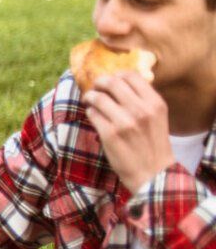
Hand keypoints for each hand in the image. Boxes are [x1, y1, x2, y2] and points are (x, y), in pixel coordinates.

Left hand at [83, 69, 172, 192]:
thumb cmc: (153, 144)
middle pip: (111, 82)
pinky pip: (92, 113)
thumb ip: (143, 100)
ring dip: (90, 97)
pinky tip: (94, 117)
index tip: (111, 82)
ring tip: (90, 101)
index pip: (131, 75)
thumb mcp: (157, 117)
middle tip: (95, 88)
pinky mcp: (109, 134)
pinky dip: (90, 112)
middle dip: (99, 83)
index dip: (116, 75)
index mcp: (155, 103)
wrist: (153, 173)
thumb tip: (119, 82)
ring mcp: (124, 122)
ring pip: (98, 97)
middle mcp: (141, 110)